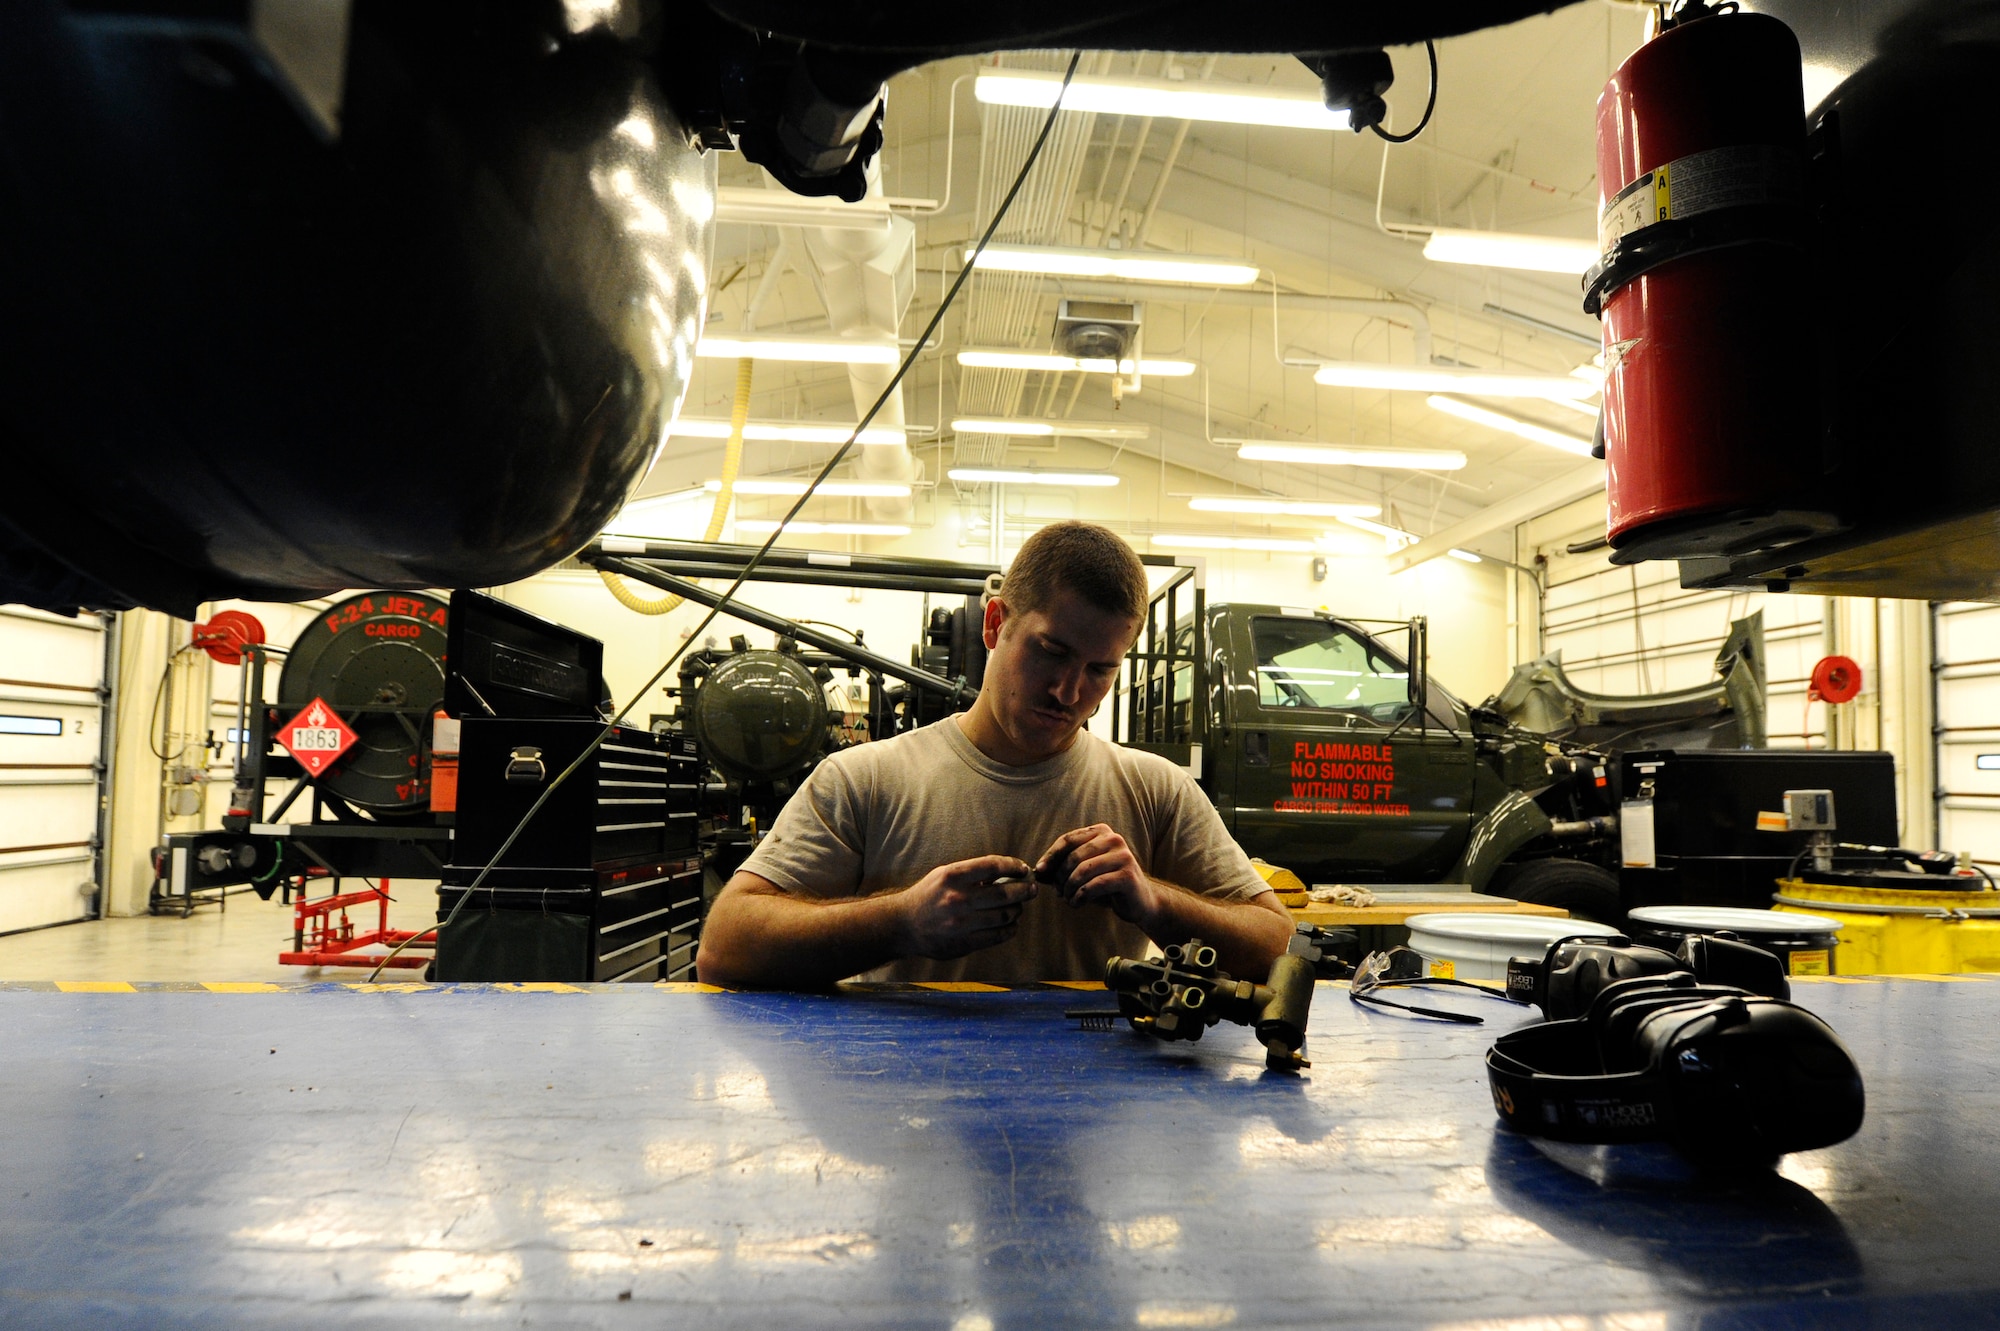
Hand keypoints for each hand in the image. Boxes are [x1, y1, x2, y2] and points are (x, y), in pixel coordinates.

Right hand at [895, 856, 1039, 959]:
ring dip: (1018, 910)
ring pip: (1004, 916)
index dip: (1013, 866)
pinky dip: (1010, 929)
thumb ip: (972, 872)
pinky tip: (1012, 924)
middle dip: (1024, 890)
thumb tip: (1006, 872)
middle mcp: (957, 899)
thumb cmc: (928, 895)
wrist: (904, 925)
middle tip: (1032, 889)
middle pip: (1004, 893)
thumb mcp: (944, 874)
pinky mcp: (964, 943)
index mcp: (952, 876)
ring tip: (1019, 907)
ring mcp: (962, 923)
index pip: (993, 866)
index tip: (1023, 869)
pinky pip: (997, 936)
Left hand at [1036, 825, 1160, 925]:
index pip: (1068, 839)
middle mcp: (1114, 839)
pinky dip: (1080, 896)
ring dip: (1069, 888)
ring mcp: (1123, 856)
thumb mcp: (1084, 872)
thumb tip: (1038, 872)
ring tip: (1067, 899)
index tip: (1040, 871)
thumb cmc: (1107, 884)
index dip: (1051, 855)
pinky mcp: (1127, 876)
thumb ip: (1062, 869)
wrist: (1140, 901)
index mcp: (1102, 832)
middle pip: (1074, 856)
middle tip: (1058, 891)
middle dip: (1060, 876)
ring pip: (1083, 871)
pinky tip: (1076, 904)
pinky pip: (1094, 885)